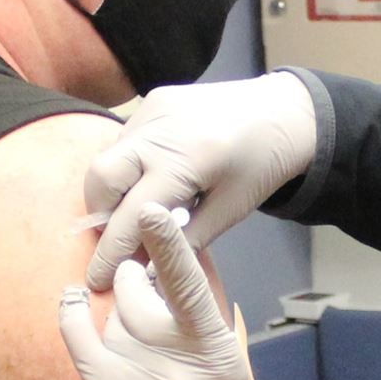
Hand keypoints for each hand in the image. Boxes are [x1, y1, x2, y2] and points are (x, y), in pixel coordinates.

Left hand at [58, 205, 278, 379]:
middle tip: (147, 284)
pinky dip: (75, 317)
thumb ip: (207, 305)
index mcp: (218, 355)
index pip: (191, 290)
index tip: (154, 211)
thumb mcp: (234, 356)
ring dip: (123, 314)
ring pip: (113, 319)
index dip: (170, 249)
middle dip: (139, 280)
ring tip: (143, 340)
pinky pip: (81, 343)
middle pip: (138, 297)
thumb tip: (182, 247)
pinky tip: (74, 301)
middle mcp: (175, 372)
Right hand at [84, 71, 316, 289]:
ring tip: (139, 211)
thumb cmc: (263, 165)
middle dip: (100, 215)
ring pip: (107, 157)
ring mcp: (153, 110)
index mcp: (186, 161)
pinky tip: (152, 179)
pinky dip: (127, 167)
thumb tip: (145, 270)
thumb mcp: (230, 210)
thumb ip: (185, 239)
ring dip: (112, 191)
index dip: (111, 252)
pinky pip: (124, 140)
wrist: (282, 112)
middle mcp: (160, 130)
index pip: (131, 214)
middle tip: (117, 237)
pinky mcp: (152, 101)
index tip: (97, 278)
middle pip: (101, 178)